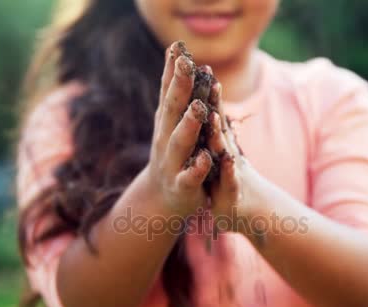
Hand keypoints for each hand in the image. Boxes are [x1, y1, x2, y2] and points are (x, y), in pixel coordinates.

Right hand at [145, 42, 211, 216]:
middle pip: (172, 111)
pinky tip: (206, 158)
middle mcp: (165, 139)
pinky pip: (190, 176)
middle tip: (185, 65)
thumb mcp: (172, 124)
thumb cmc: (173, 154)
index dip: (172, 70)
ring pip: (180, 142)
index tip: (177, 46)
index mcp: (167, 123)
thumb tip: (179, 58)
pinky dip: (197, 168)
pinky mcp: (182, 186)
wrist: (161, 199)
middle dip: (178, 88)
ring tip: (198, 108)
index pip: (169, 92)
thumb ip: (178, 96)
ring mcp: (172, 163)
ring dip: (188, 125)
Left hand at [205, 80, 268, 232]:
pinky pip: (231, 180)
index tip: (197, 66)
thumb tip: (210, 98)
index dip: (204, 90)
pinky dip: (230, 170)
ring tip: (214, 115)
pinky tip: (229, 160)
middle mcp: (226, 151)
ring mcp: (231, 170)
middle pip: (218, 124)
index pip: (211, 112)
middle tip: (207, 78)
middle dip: (213, 102)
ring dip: (219, 132)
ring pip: (224, 149)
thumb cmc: (231, 178)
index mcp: (218, 142)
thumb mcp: (221, 150)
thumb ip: (217, 126)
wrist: (251, 210)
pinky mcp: (233, 193)